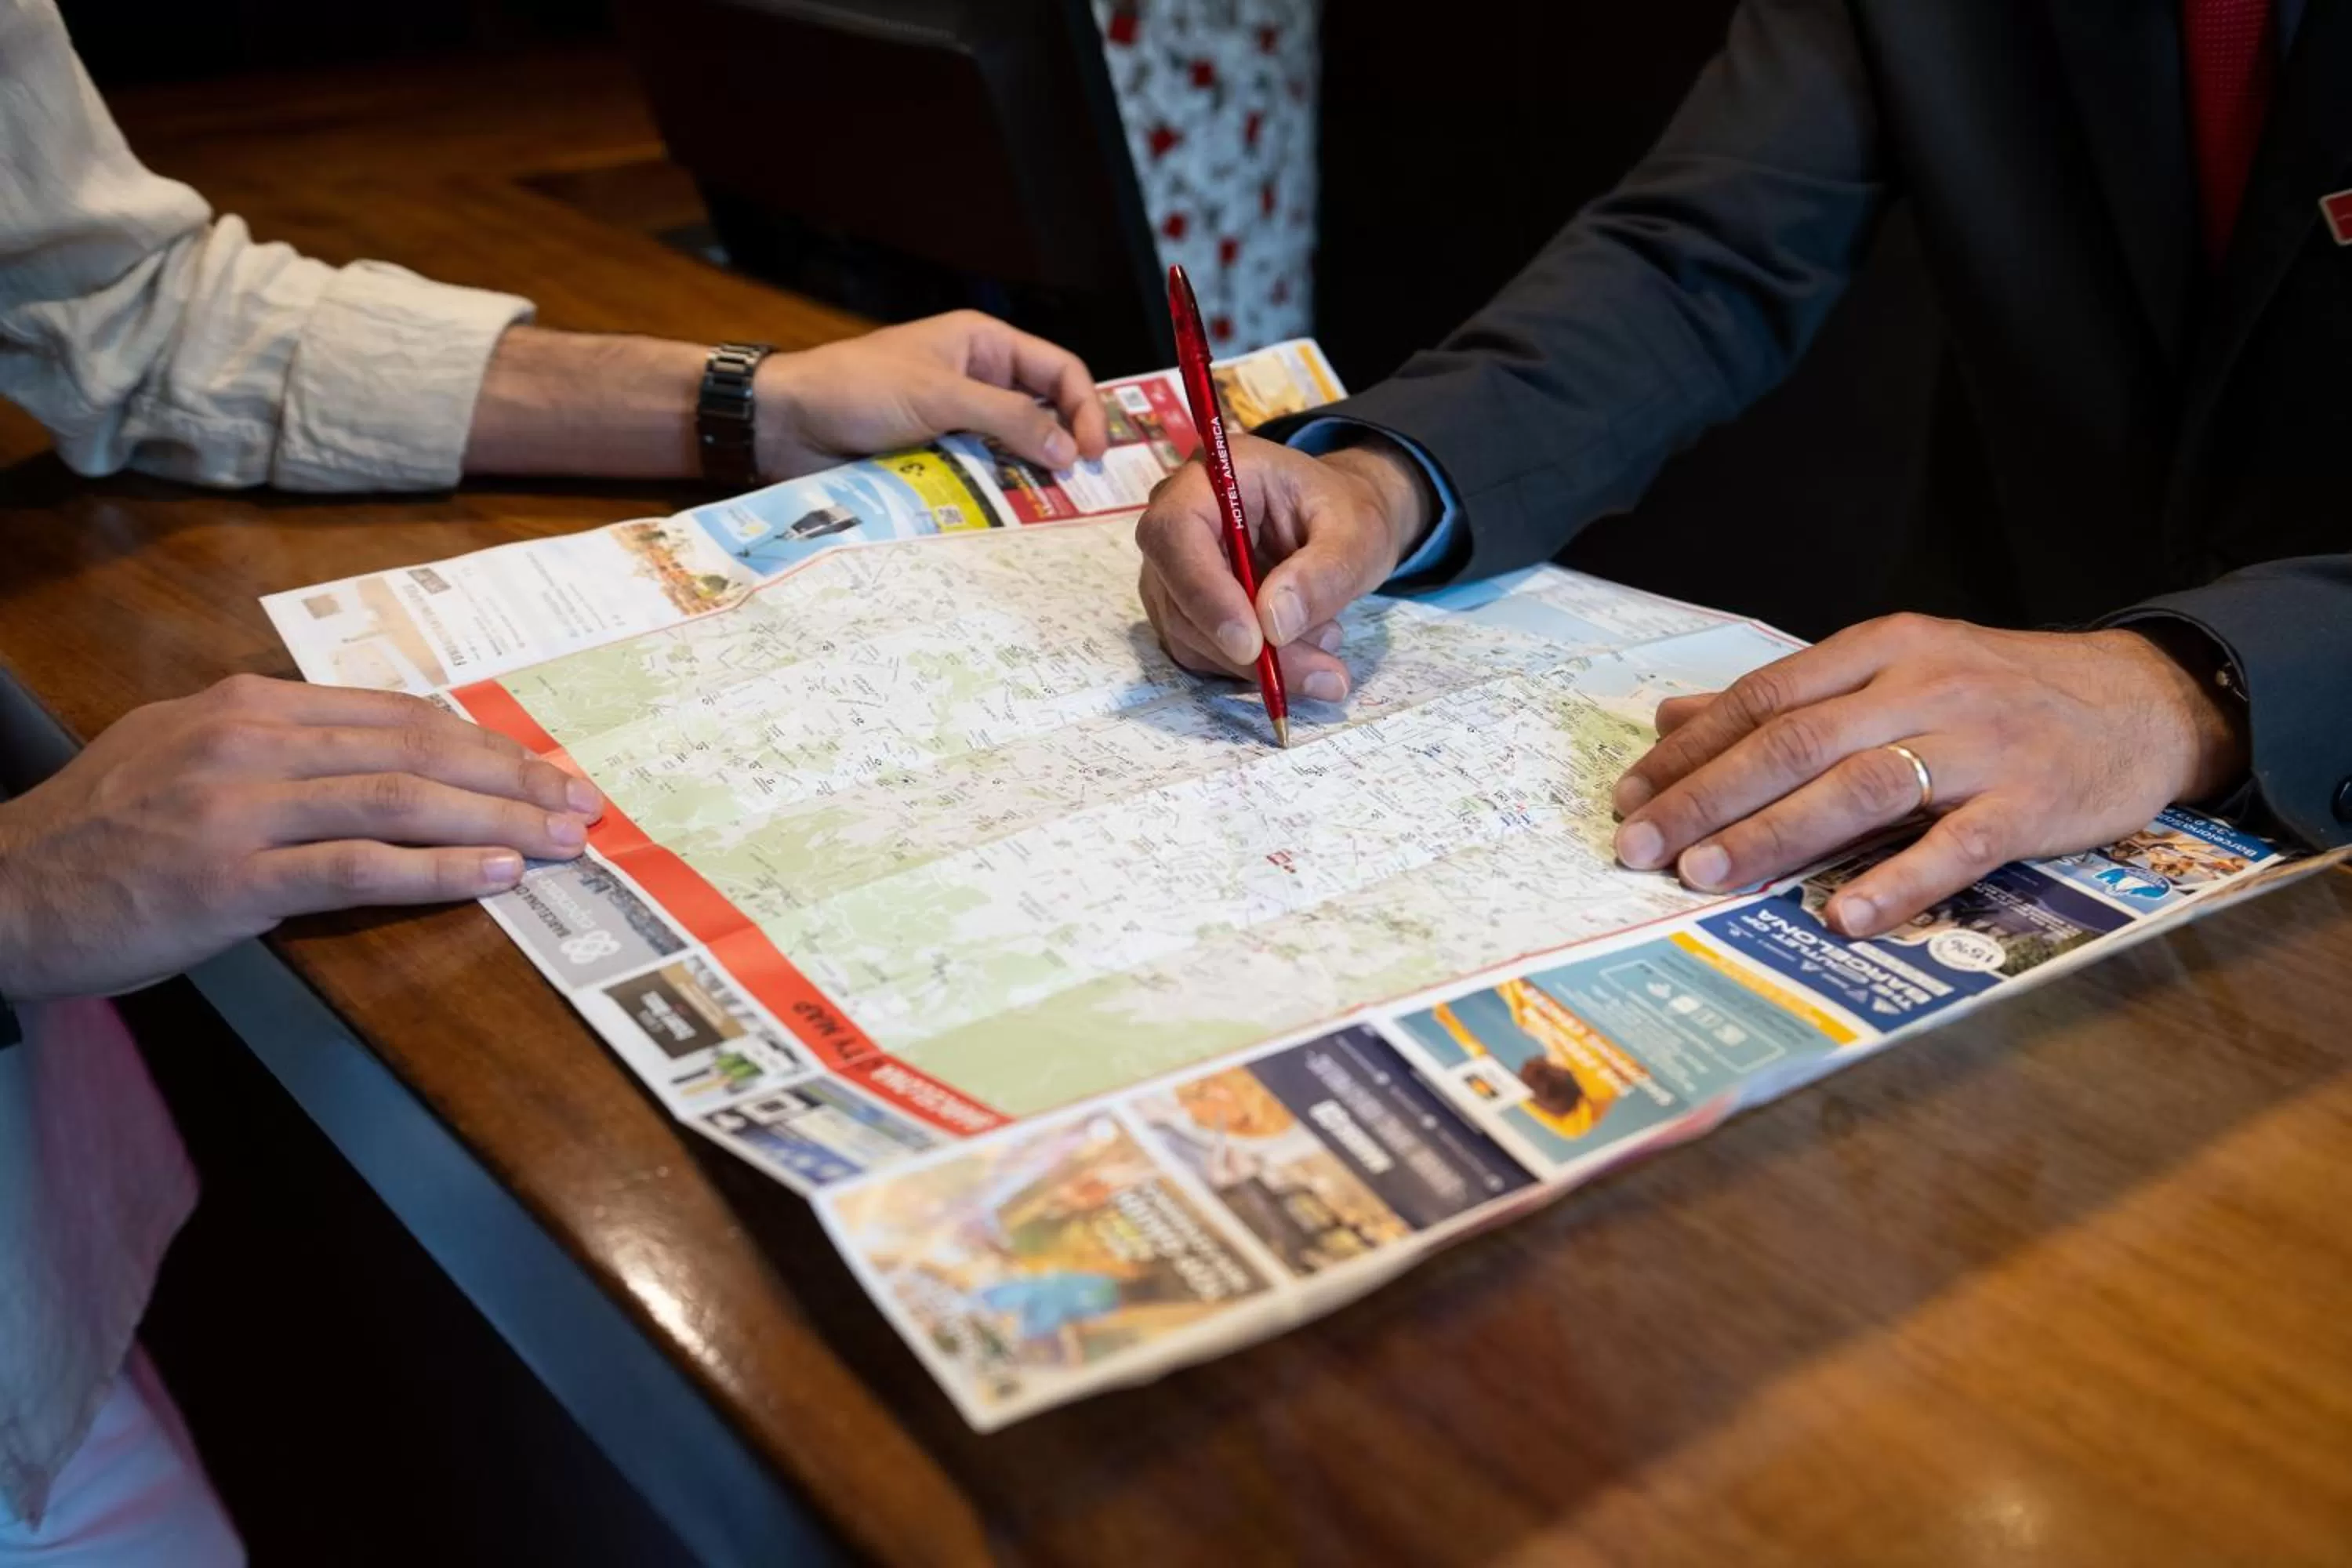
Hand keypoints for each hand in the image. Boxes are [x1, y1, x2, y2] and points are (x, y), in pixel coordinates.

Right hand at [0, 675, 600, 1000]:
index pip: (396, 713)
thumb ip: (276, 745)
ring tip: (561, 839)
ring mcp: (239, 806)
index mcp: (247, 705)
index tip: (541, 767)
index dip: (481, 741)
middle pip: (415, 747)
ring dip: (496, 819)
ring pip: (400, 798)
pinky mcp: (230, 876)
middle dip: (511, 775)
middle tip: (578, 803)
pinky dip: (435, 868)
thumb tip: (380, 753)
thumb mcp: (183, 753)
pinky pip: (357, 866)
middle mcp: (249, 740)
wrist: (1, 890)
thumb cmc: (100, 833)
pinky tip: (492, 873)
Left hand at [758, 311, 1110, 477]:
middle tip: (1083, 490)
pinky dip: (997, 495)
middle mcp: (977, 381)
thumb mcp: (940, 396)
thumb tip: (1069, 451)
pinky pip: (981, 477)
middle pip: (1044, 414)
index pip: (1059, 372)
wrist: (787, 423)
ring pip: (1015, 451)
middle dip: (1065, 448)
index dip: (1085, 409)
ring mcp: (957, 422)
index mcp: (983, 346)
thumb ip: (1007, 419)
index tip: (1093, 454)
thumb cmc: (858, 388)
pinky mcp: (936, 458)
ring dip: (1032, 477)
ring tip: (1051, 509)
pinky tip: (1009, 517)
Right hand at [1134, 432, 1435, 701]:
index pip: (1175, 531)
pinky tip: (1301, 652)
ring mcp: (1173, 566)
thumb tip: (1274, 624)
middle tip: (1319, 675)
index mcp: (1215, 476)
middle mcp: (1178, 516)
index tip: (1252, 644)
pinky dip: (1250, 670)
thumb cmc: (1345, 514)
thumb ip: (1322, 574)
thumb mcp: (1356, 535)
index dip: (1204, 591)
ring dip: (1254, 666)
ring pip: (1187, 633)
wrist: (1340, 524)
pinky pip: (1201, 652)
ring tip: (1325, 654)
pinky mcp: (1182, 608)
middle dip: (1241, 648)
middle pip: (1177, 592)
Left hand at [1608, 616, 2249, 936]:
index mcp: (1881, 648)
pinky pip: (1956, 845)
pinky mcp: (2031, 802)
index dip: (1689, 749)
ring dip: (1776, 834)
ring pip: (1861, 786)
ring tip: (1707, 876)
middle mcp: (1923, 686)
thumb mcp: (1892, 669)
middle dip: (1707, 797)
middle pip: (1795, 742)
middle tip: (1640, 847)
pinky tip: (1842, 915)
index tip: (1628, 795)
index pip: (1763, 697)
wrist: (2144, 699)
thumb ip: (1787, 696)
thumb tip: (1672, 716)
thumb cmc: (1996, 691)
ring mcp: (1980, 743)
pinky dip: (1898, 881)